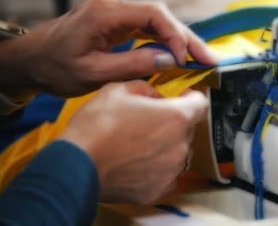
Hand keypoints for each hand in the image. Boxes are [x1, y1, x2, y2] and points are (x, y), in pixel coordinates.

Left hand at [0, 0, 216, 97]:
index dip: (175, 34)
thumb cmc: (53, 67)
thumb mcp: (92, 72)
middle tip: (211, 60)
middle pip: (161, 16)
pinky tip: (179, 56)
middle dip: (187, 38)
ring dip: (179, 40)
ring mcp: (115, 11)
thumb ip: (133, 65)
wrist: (29, 59)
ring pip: (158, 21)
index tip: (186, 58)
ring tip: (203, 59)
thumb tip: (170, 61)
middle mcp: (113, 5)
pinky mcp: (116, 20)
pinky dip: (165, 41)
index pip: (153, 13)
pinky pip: (147, 27)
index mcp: (105, 12)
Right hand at [58, 80, 208, 203]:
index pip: (201, 103)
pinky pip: (167, 174)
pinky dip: (157, 167)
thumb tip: (155, 95)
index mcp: (176, 117)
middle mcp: (179, 145)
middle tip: (149, 120)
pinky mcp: (158, 189)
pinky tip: (137, 161)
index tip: (184, 97)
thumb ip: (146, 88)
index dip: (192, 97)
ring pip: (178, 152)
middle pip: (188, 128)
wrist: (76, 165)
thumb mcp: (119, 89)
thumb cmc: (96, 127)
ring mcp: (171, 170)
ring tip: (139, 142)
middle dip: (173, 122)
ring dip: (166, 145)